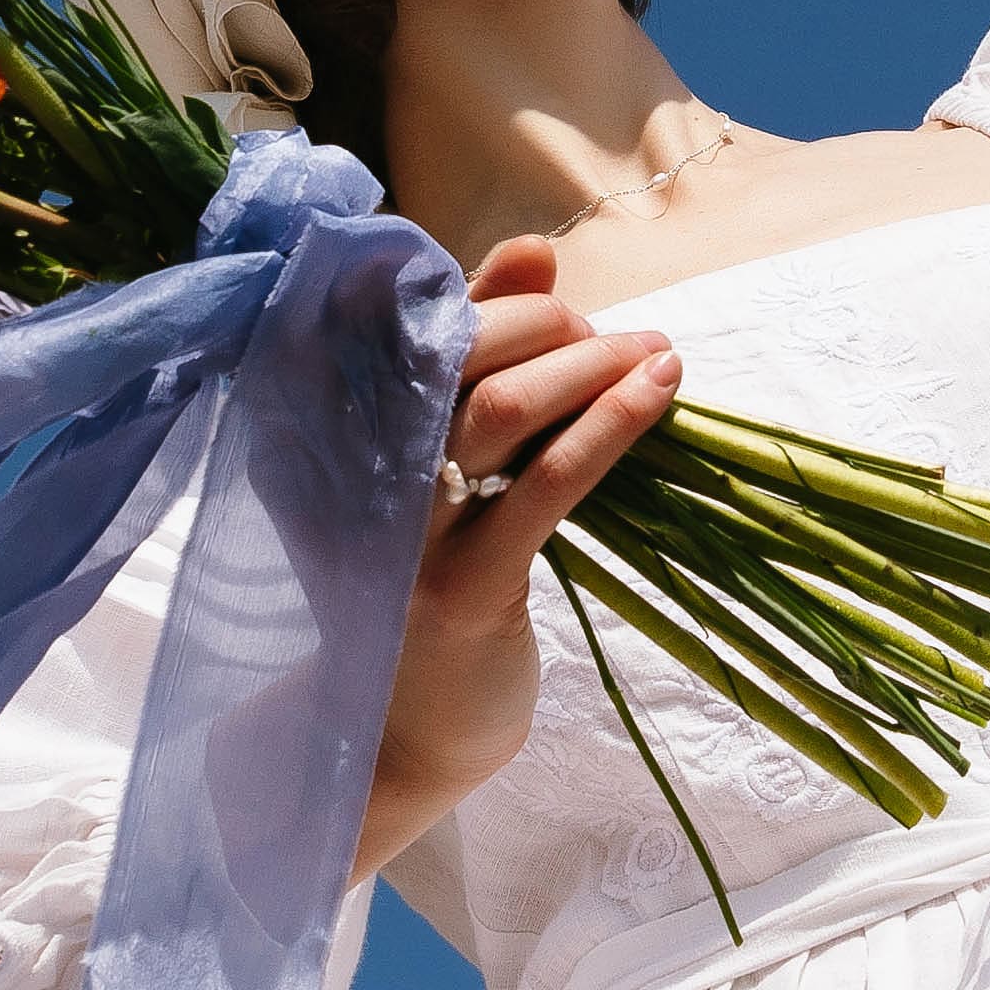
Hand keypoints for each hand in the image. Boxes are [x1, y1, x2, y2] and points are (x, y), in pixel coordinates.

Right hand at [355, 239, 681, 878]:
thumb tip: (535, 254)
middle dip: (547, 324)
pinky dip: (613, 423)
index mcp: (327, 429)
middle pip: (453, 350)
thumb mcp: (441, 466)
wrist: (402, 735)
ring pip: (501, 407)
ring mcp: (402, 535)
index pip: (403, 321)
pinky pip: (549, 484)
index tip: (548, 282)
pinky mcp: (461, 590)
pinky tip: (662, 390)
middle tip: (610, 337)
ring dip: (590, 364)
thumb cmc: (431, 581)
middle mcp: (348, 471)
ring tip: (653, 356)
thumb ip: (477, 362)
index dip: (486, 290)